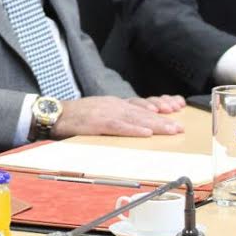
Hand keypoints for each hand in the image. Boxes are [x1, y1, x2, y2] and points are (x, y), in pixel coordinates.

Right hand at [52, 96, 183, 138]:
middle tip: (180, 124)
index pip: (142, 103)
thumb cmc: (77, 116)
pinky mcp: (97, 123)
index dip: (160, 104)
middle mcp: (114, 104)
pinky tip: (145, 133)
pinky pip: (118, 126)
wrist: (55, 114)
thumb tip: (138, 125)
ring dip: (155, 124)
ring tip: (171, 129)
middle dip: (164, 117)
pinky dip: (133, 129)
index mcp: (115, 103)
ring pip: (136, 118)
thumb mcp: (100, 112)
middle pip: (143, 110)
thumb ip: (117, 117)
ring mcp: (106, 112)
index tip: (177, 106)